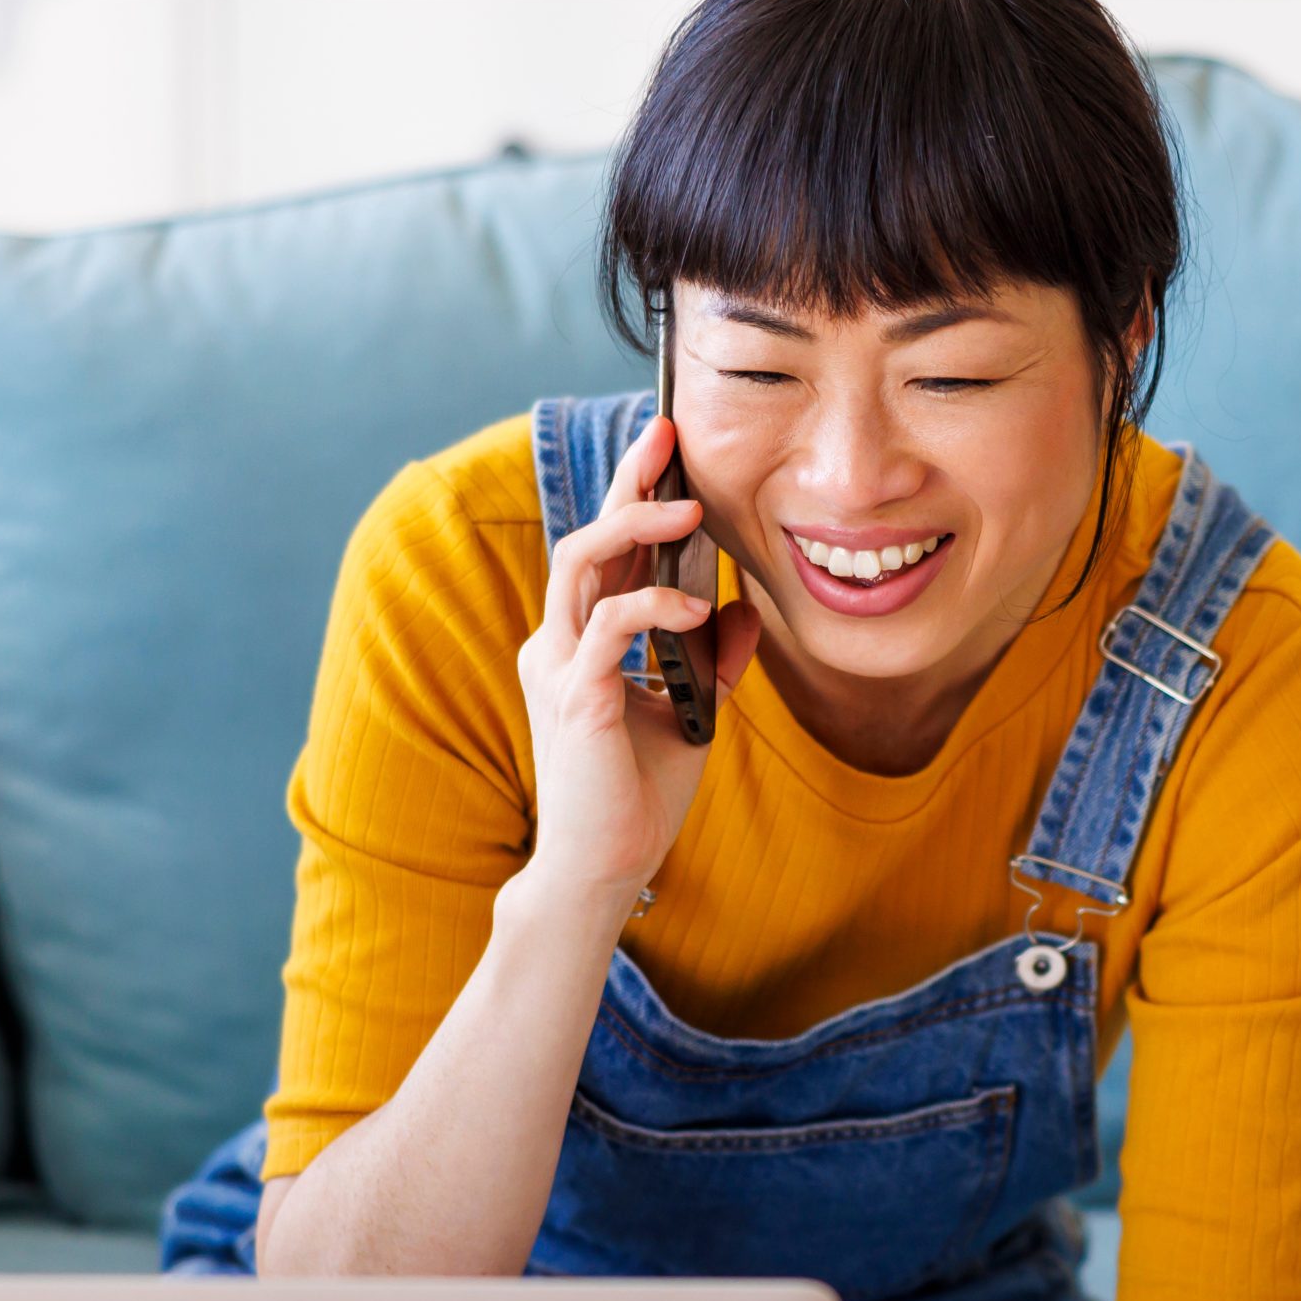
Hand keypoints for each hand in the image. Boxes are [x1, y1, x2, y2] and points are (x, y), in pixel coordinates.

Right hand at [514, 413, 761, 910]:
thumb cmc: (636, 797)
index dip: (634, 495)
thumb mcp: (692, 713)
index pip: (606, 552)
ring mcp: (558, 666)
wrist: (604, 868)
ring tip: (687, 504)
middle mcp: (558, 644)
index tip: (670, 448)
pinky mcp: (574, 696)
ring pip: (580, 562)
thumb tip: (742, 608)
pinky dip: (652, 605)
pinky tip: (692, 609)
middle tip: (667, 432)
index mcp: (580, 644)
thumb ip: (710, 658)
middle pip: (586, 536)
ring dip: (633, 523)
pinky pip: (609, 624)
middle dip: (626, 479)